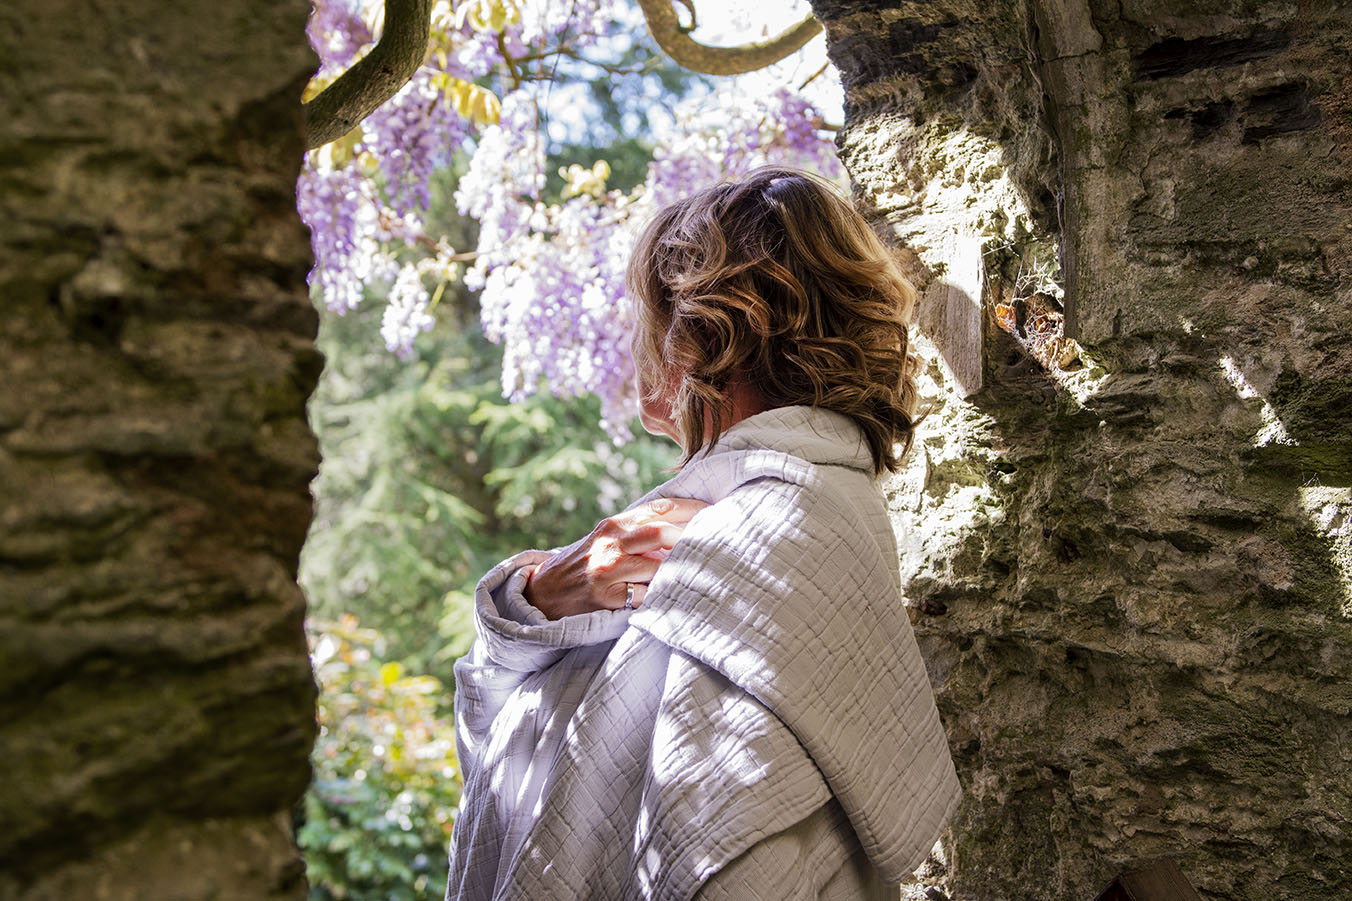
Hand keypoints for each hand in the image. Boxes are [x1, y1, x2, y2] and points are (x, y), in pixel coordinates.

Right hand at [523, 497, 708, 619]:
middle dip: (689, 536)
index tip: (712, 511)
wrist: (543, 593)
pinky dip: (662, 596)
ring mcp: (607, 571)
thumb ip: (637, 532)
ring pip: (656, 566)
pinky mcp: (606, 598)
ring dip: (680, 569)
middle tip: (714, 542)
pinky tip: (676, 596)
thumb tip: (683, 526)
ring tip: (702, 570)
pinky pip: (644, 597)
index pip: (657, 508)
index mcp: (613, 525)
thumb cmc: (584, 565)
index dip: (688, 508)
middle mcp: (610, 543)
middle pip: (659, 532)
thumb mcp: (605, 540)